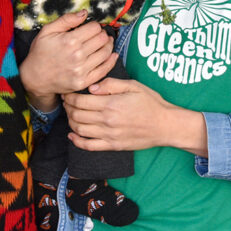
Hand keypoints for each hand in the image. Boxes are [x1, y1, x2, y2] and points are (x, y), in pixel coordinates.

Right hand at [19, 11, 117, 111]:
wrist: (35, 78)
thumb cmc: (40, 52)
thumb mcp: (48, 31)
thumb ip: (66, 20)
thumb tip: (84, 13)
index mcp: (70, 41)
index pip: (95, 28)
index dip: (95, 25)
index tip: (92, 27)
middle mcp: (77, 56)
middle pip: (102, 39)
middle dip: (103, 34)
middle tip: (100, 34)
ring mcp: (81, 70)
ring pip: (106, 53)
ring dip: (108, 45)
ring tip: (106, 42)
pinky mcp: (84, 82)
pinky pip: (104, 70)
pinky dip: (111, 61)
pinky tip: (112, 55)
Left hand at [63, 78, 207, 155]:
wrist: (165, 125)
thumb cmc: (151, 102)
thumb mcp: (133, 86)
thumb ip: (111, 83)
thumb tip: (91, 87)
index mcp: (111, 103)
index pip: (81, 100)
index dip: (70, 96)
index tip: (67, 92)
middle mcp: (107, 120)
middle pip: (77, 114)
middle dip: (67, 107)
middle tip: (66, 101)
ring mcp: (109, 135)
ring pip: (80, 130)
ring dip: (70, 122)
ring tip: (70, 114)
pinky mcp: (112, 146)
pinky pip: (89, 146)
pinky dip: (77, 141)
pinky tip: (72, 135)